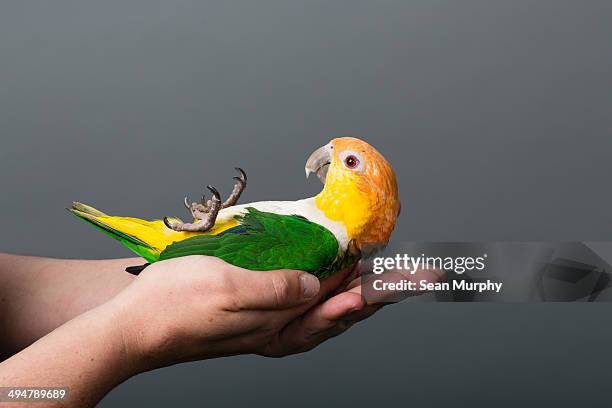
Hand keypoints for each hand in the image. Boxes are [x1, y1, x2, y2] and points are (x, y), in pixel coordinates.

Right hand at [107, 255, 367, 370]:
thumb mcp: (227, 286)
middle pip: (330, 317)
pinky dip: (316, 312)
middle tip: (389, 283)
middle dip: (363, 299)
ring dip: (343, 306)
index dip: (358, 284)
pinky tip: (317, 303)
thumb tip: (313, 287)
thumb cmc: (174, 304)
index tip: (382, 266)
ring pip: (315, 321)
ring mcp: (260, 332)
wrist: (133, 328)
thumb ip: (274, 288)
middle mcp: (272, 333)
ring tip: (364, 291)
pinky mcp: (246, 327)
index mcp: (272, 324)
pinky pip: (295, 320)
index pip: (330, 303)